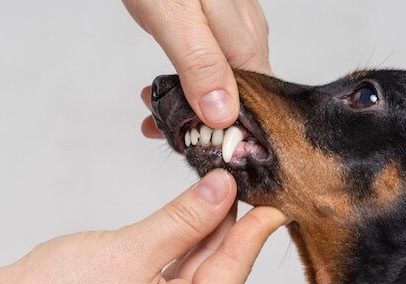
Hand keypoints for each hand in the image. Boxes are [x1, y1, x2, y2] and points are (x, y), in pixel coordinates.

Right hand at [0, 170, 287, 283]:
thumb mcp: (134, 247)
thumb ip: (185, 219)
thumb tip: (224, 190)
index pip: (233, 271)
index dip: (255, 231)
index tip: (276, 201)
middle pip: (216, 271)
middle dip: (228, 225)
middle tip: (242, 183)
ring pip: (193, 272)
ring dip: (201, 233)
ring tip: (217, 192)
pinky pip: (171, 279)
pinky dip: (179, 248)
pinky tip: (187, 220)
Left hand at [122, 0, 269, 134]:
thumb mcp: (175, 16)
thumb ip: (201, 63)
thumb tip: (222, 115)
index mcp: (245, 44)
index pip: (252, 107)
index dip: (227, 133)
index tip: (194, 145)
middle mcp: (247, 39)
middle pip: (236, 98)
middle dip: (202, 121)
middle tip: (160, 127)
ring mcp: (233, 30)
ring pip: (220, 82)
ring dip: (189, 103)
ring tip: (153, 110)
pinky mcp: (216, 23)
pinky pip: (208, 64)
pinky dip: (185, 82)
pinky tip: (161, 88)